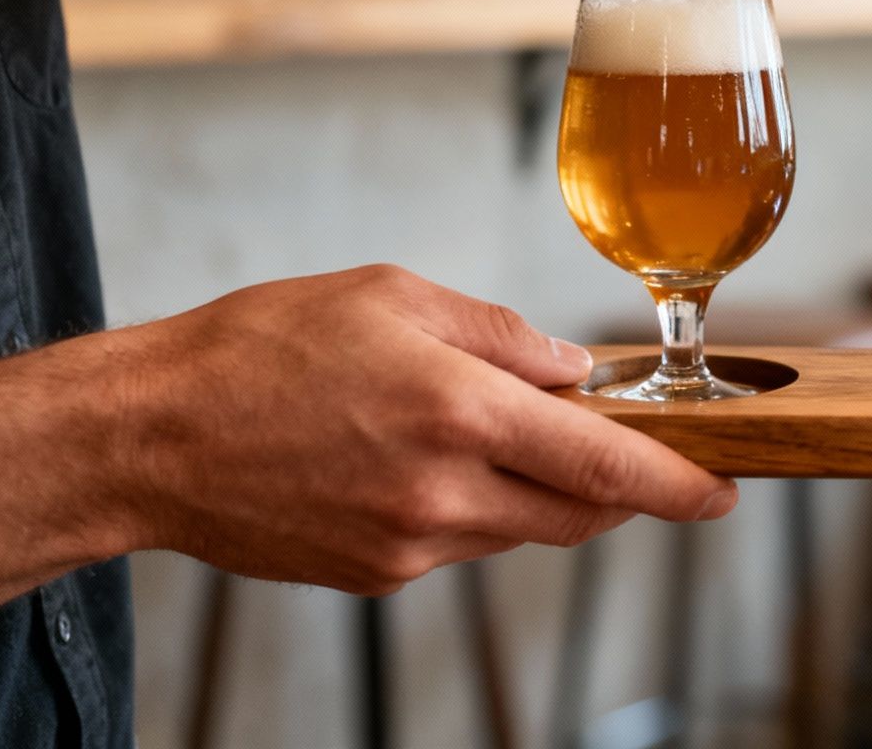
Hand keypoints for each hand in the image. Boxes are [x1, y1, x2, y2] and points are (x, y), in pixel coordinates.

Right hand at [111, 265, 734, 595]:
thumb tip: (573, 370)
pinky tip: (421, 463)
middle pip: (580, 514)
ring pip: (522, 530)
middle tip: (615, 448)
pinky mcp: (377, 575)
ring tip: (483, 433)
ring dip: (538, 491)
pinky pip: (462, 547)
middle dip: (615, 488)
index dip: (677, 485)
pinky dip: (474, 509)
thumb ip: (501, 334)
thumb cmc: (263, 346)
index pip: (606, 465)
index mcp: (460, 410)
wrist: (149, 436)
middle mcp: (444, 491)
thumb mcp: (394, 295)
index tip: (722, 494)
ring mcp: (410, 545)